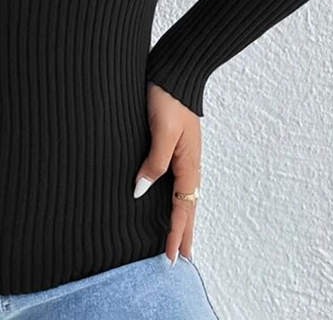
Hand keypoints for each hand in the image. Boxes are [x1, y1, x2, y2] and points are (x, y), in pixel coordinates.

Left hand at [134, 80, 201, 263]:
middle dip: (184, 233)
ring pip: (185, 195)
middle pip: (188, 207)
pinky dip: (179, 198)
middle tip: (180, 260)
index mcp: (189, 164)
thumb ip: (154, 162)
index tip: (170, 257)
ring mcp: (186, 156)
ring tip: (180, 238)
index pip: (182, 208)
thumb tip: (141, 191)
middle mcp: (190, 164)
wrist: (175, 73)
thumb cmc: (167, 98)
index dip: (175, 233)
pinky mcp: (178, 147)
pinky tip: (172, 200)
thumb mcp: (161, 131)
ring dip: (183, 218)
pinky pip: (180, 182)